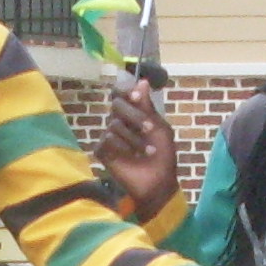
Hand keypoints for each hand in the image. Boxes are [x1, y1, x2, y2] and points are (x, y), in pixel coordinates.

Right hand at [97, 74, 179, 216]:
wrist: (157, 184)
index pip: (121, 93)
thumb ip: (148, 107)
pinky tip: (131, 157)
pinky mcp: (102, 151)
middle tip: (149, 129)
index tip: (137, 96)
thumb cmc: (163, 157)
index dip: (126, 91)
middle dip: (135, 116)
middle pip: (116, 105)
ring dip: (134, 138)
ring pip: (114, 124)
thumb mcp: (159, 129)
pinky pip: (106, 140)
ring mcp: (109, 136)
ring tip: (147, 152)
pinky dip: (121, 148)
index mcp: (133, 114)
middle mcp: (119, 122)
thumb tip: (142, 81)